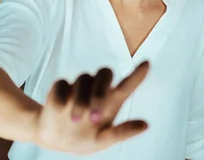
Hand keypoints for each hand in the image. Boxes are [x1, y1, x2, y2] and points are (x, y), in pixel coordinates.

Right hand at [34, 61, 149, 154]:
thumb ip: (122, 132)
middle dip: (101, 90)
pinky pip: (62, 84)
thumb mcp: (103, 140)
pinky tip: (59, 109)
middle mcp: (97, 89)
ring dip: (80, 99)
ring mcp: (79, 86)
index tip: (147, 64)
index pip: (127, 84)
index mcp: (112, 100)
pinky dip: (61, 96)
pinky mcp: (60, 87)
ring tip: (75, 119)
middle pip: (105, 73)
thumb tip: (146, 125)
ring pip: (83, 78)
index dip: (137, 74)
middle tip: (94, 115)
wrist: (56, 140)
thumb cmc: (86, 138)